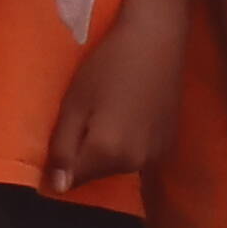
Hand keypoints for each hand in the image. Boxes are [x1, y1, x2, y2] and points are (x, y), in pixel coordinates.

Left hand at [41, 11, 180, 189]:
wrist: (157, 39)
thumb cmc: (108, 65)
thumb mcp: (74, 104)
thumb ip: (63, 148)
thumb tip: (58, 188)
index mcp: (107, 153)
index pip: (72, 180)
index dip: (59, 164)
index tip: (60, 138)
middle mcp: (134, 163)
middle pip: (96, 174)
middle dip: (84, 157)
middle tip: (83, 117)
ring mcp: (155, 155)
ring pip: (118, 165)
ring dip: (107, 151)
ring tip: (107, 113)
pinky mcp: (168, 143)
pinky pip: (138, 155)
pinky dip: (128, 143)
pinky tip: (128, 114)